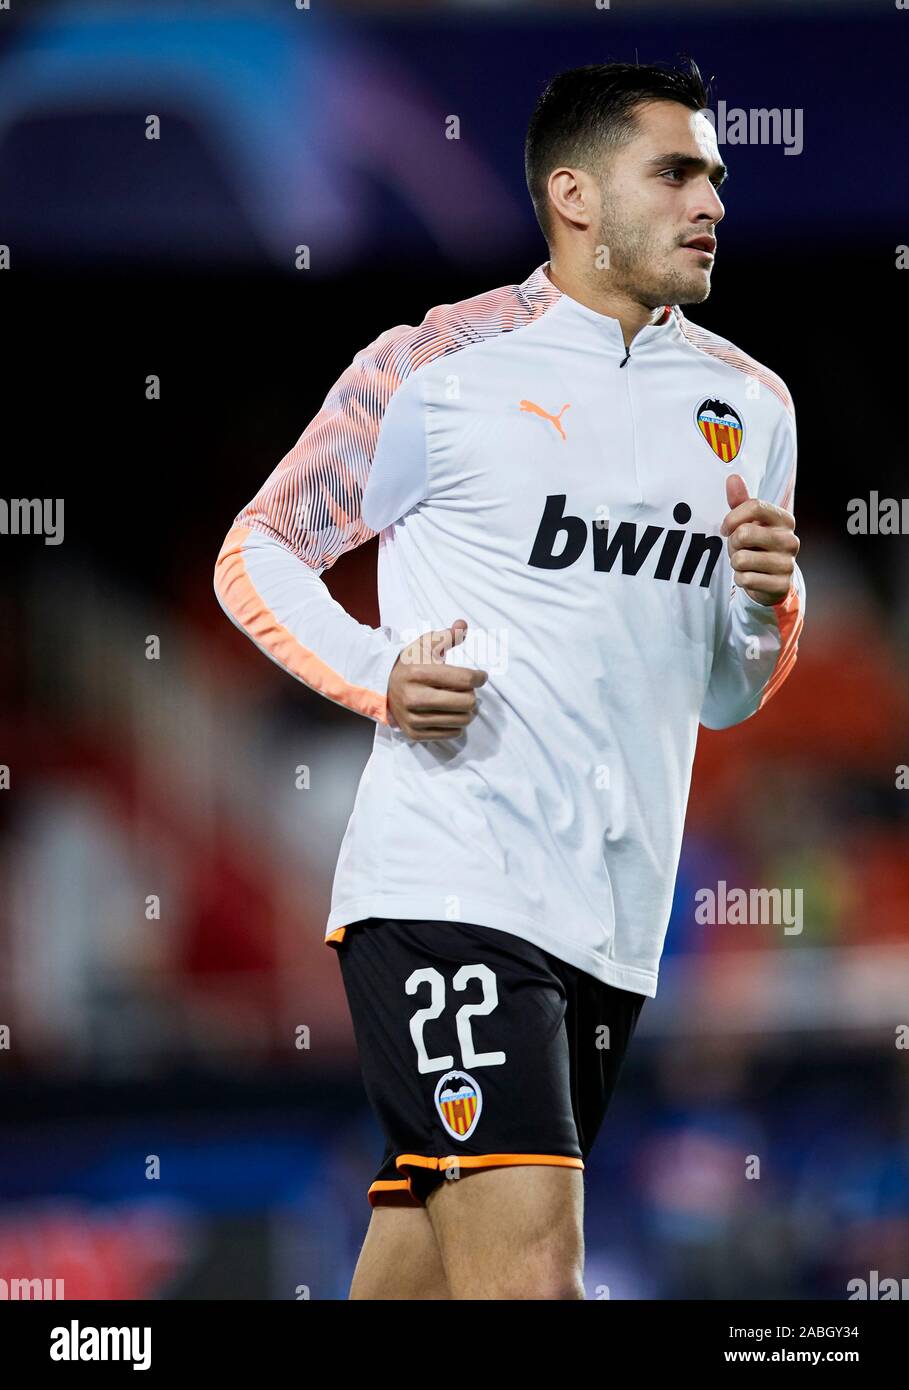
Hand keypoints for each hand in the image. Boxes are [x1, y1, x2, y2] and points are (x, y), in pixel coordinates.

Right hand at [387, 620, 487, 740]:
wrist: (384, 686)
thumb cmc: (411, 663)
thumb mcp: (425, 644)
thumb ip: (447, 635)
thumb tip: (463, 625)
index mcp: (419, 673)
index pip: (465, 679)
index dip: (480, 677)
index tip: (481, 676)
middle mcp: (415, 698)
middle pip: (466, 702)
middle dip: (472, 695)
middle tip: (468, 690)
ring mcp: (414, 718)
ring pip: (462, 720)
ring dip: (467, 711)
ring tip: (461, 701)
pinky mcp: (415, 733)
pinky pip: (452, 733)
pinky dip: (456, 724)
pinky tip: (450, 713)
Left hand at [721, 474, 798, 604]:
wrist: (774, 580)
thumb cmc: (758, 545)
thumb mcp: (751, 522)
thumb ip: (741, 500)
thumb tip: (732, 477)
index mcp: (785, 520)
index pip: (754, 506)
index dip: (732, 518)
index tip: (726, 528)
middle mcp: (790, 540)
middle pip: (743, 534)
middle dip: (732, 544)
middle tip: (739, 549)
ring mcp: (787, 563)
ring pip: (740, 559)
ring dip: (736, 563)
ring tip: (746, 563)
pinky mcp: (781, 584)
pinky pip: (745, 579)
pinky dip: (741, 579)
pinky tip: (751, 576)